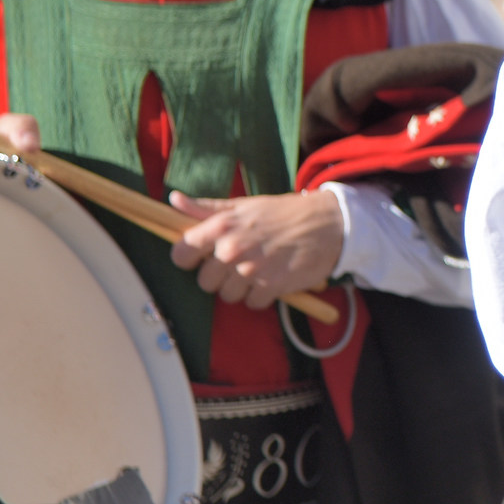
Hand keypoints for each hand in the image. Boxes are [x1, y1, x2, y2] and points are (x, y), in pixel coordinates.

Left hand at [169, 189, 344, 308]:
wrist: (330, 223)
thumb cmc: (285, 213)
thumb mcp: (245, 205)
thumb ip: (207, 208)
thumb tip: (174, 200)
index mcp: (221, 226)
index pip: (181, 254)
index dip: (190, 258)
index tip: (203, 257)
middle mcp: (232, 249)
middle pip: (204, 282)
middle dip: (221, 276)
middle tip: (242, 262)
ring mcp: (252, 270)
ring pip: (228, 296)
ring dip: (242, 287)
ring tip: (261, 269)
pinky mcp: (271, 287)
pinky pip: (253, 303)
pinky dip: (263, 295)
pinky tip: (274, 277)